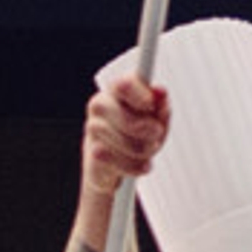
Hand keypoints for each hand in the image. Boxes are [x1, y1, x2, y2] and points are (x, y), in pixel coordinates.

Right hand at [82, 76, 169, 198]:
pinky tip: (139, 164)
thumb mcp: (156, 119)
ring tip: (149, 150)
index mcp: (117, 91)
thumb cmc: (137, 133)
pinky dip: (134, 165)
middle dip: (146, 129)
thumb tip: (160, 92)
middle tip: (157, 132)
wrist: (113, 162)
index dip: (139, 95)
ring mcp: (93, 128)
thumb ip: (160, 105)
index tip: (150, 104)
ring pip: (123, 141)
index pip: (124, 85)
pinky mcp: (92, 152)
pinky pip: (118, 161)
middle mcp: (101, 106)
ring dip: (143, 150)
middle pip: (125, 117)